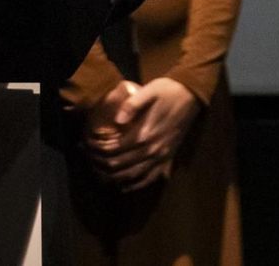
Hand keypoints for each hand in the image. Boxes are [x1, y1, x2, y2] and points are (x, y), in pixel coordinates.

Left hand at [83, 77, 200, 191]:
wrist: (190, 96)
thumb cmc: (166, 91)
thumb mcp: (148, 91)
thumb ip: (131, 106)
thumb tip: (117, 120)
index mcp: (144, 133)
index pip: (115, 148)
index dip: (99, 149)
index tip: (87, 146)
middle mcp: (152, 149)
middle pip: (122, 164)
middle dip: (102, 164)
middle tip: (90, 160)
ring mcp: (161, 156)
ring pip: (134, 175)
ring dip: (116, 177)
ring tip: (101, 175)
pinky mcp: (168, 158)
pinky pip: (151, 177)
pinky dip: (137, 185)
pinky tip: (125, 187)